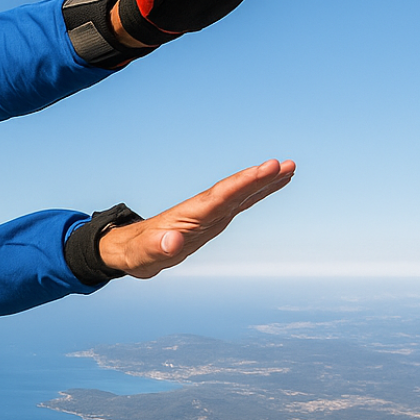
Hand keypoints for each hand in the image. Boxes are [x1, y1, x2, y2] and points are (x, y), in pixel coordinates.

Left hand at [99, 159, 295, 278]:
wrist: (129, 250)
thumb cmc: (136, 252)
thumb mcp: (144, 255)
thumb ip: (157, 247)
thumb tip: (173, 242)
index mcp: (190, 215)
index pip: (221, 196)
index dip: (244, 183)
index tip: (266, 169)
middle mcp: (202, 210)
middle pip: (234, 190)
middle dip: (259, 178)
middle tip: (286, 164)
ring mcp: (209, 214)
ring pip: (240, 194)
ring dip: (264, 182)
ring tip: (290, 168)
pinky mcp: (212, 220)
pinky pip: (239, 203)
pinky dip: (256, 194)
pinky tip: (274, 185)